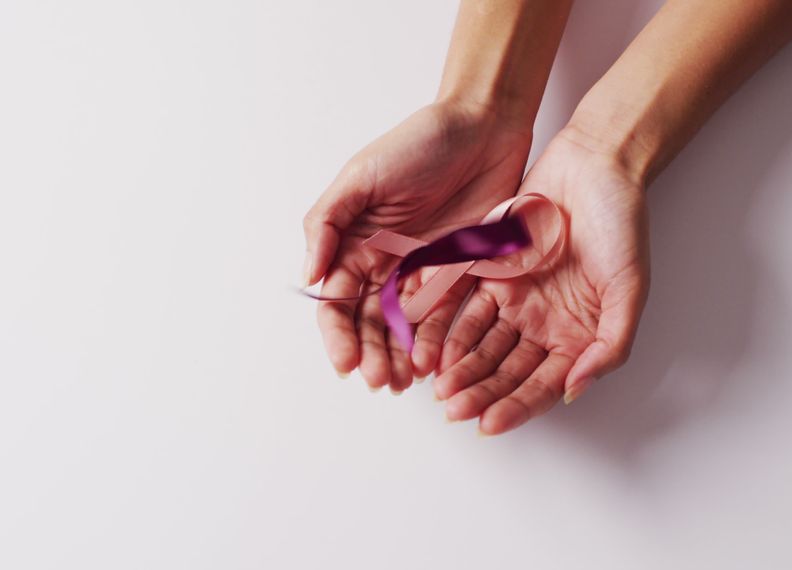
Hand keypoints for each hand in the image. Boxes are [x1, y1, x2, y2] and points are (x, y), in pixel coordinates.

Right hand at [303, 101, 530, 392]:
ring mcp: (423, 271)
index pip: (336, 301)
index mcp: (354, 243)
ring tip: (403, 382)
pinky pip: (445, 316)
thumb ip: (328, 224)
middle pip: (369, 323)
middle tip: (380, 380)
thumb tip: (308, 276)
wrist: (483, 126)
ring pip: (405, 328)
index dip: (338, 335)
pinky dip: (436, 341)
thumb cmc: (418, 143)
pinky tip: (433, 362)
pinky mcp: (460, 272)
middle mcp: (384, 264)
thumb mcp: (361, 176)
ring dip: (399, 357)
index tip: (346, 362)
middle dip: (370, 354)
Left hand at [433, 128, 650, 434]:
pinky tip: (433, 347)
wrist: (596, 166)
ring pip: (481, 344)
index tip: (489, 424)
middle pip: (506, 371)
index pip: (541, 384)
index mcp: (577, 336)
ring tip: (440, 386)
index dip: (516, 407)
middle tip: (454, 409)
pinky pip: (464, 305)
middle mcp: (542, 324)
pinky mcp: (490, 270)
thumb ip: (609, 344)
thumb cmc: (622, 224)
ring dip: (461, 367)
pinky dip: (449, 328)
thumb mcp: (630, 289)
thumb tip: (575, 389)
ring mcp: (515, 298)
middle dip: (480, 393)